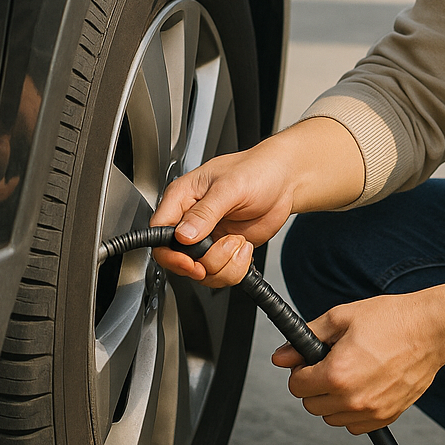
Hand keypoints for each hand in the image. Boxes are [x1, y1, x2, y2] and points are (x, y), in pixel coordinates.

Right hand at [150, 117, 364, 287]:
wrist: (284, 181)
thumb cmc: (257, 170)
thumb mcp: (230, 187)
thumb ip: (206, 211)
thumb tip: (184, 234)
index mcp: (182, 198)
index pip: (159, 232)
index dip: (170, 253)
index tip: (191, 261)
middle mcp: (191, 220)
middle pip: (178, 260)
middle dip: (204, 262)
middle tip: (226, 247)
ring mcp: (208, 237)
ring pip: (201, 271)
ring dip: (224, 264)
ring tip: (239, 242)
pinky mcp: (225, 249)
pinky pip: (221, 273)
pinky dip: (236, 268)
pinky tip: (244, 247)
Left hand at [273, 292, 444, 434]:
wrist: (431, 330)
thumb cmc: (392, 319)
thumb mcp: (342, 317)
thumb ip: (307, 337)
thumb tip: (281, 356)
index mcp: (336, 373)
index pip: (297, 386)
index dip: (301, 369)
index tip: (312, 360)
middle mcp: (352, 399)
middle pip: (311, 405)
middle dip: (315, 384)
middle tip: (333, 362)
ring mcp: (371, 411)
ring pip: (332, 418)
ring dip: (333, 400)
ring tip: (351, 372)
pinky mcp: (387, 416)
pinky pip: (355, 425)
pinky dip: (353, 411)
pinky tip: (364, 385)